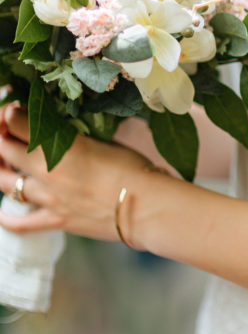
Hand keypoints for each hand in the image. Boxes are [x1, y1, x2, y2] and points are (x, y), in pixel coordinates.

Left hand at [0, 101, 151, 240]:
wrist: (146, 207)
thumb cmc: (133, 168)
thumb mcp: (105, 141)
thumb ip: (78, 137)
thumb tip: (66, 132)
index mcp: (60, 145)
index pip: (17, 122)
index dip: (10, 113)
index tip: (14, 110)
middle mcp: (46, 171)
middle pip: (3, 150)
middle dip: (1, 137)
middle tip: (7, 133)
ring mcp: (47, 198)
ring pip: (4, 183)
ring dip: (1, 170)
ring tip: (6, 165)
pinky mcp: (54, 221)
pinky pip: (19, 223)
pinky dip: (7, 217)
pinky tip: (4, 211)